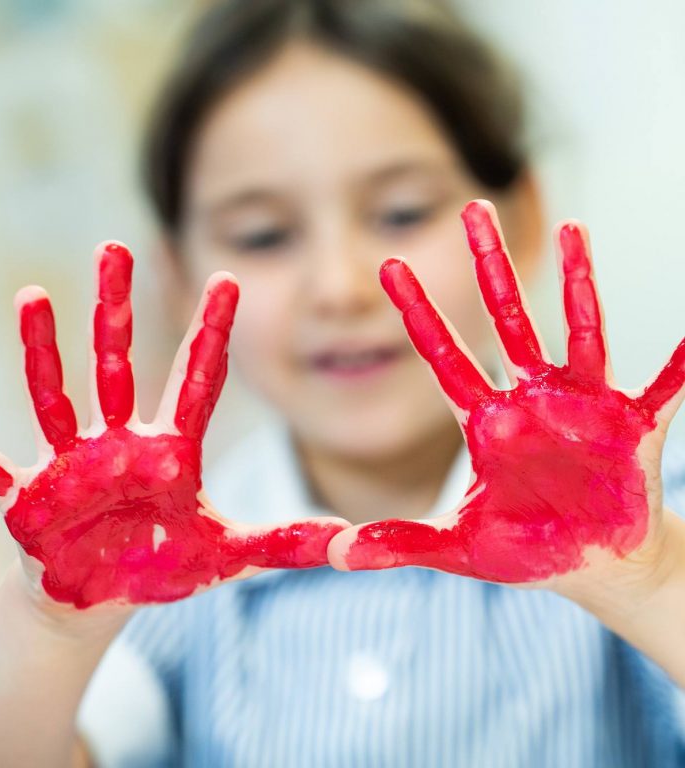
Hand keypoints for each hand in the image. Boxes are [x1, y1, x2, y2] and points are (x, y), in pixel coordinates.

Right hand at [0, 243, 346, 608]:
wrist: (105, 590)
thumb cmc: (167, 564)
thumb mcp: (230, 556)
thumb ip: (286, 544)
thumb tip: (353, 545)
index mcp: (172, 451)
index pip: (198, 379)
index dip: (213, 332)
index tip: (227, 277)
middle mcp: (120, 442)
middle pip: (120, 363)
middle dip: (117, 307)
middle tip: (116, 245)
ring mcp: (71, 463)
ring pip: (56, 396)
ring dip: (43, 351)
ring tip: (33, 298)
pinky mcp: (28, 496)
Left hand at [328, 200, 684, 587]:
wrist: (590, 565)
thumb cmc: (524, 549)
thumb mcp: (457, 548)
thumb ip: (400, 543)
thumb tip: (337, 555)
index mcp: (486, 420)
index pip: (442, 354)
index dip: (416, 311)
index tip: (389, 264)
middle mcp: (531, 398)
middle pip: (505, 317)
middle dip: (488, 264)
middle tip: (473, 205)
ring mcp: (583, 405)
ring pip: (579, 330)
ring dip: (579, 281)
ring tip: (576, 228)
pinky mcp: (632, 425)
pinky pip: (666, 388)